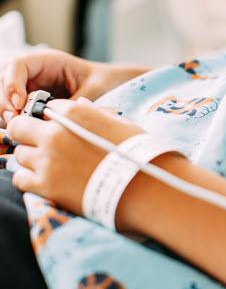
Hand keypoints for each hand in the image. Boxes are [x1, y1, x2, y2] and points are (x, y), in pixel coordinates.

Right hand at [0, 50, 148, 123]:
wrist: (110, 87)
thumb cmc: (103, 82)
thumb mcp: (92, 89)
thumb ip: (72, 102)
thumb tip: (51, 119)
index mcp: (46, 61)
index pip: (17, 65)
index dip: (12, 83)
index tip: (18, 103)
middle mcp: (33, 73)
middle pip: (4, 82)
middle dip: (5, 101)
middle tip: (13, 120)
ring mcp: (28, 87)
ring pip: (5, 98)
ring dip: (7, 113)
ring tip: (17, 128)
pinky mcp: (29, 103)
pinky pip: (14, 111)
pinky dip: (15, 120)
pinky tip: (21, 131)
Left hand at [7, 99, 143, 214]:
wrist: (143, 185)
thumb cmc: (138, 152)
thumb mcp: (120, 123)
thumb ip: (94, 112)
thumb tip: (81, 102)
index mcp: (74, 112)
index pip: (47, 107)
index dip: (52, 118)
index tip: (59, 128)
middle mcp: (55, 133)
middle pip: (19, 126)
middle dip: (28, 133)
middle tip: (43, 144)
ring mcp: (47, 160)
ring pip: (20, 154)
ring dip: (33, 159)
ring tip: (52, 167)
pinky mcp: (45, 185)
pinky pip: (20, 178)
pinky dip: (30, 180)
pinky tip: (46, 181)